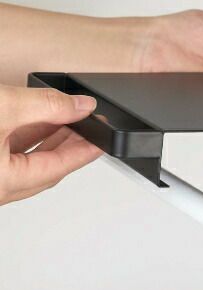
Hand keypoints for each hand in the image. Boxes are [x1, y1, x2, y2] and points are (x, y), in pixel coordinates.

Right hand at [0, 85, 101, 205]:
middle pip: (45, 167)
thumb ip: (45, 105)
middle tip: (93, 125)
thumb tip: (80, 106)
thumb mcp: (3, 108)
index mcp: (2, 183)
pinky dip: (26, 136)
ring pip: (25, 160)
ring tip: (71, 117)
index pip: (58, 168)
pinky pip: (8, 153)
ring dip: (48, 137)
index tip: (105, 140)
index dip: (85, 150)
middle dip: (71, 143)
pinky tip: (37, 120)